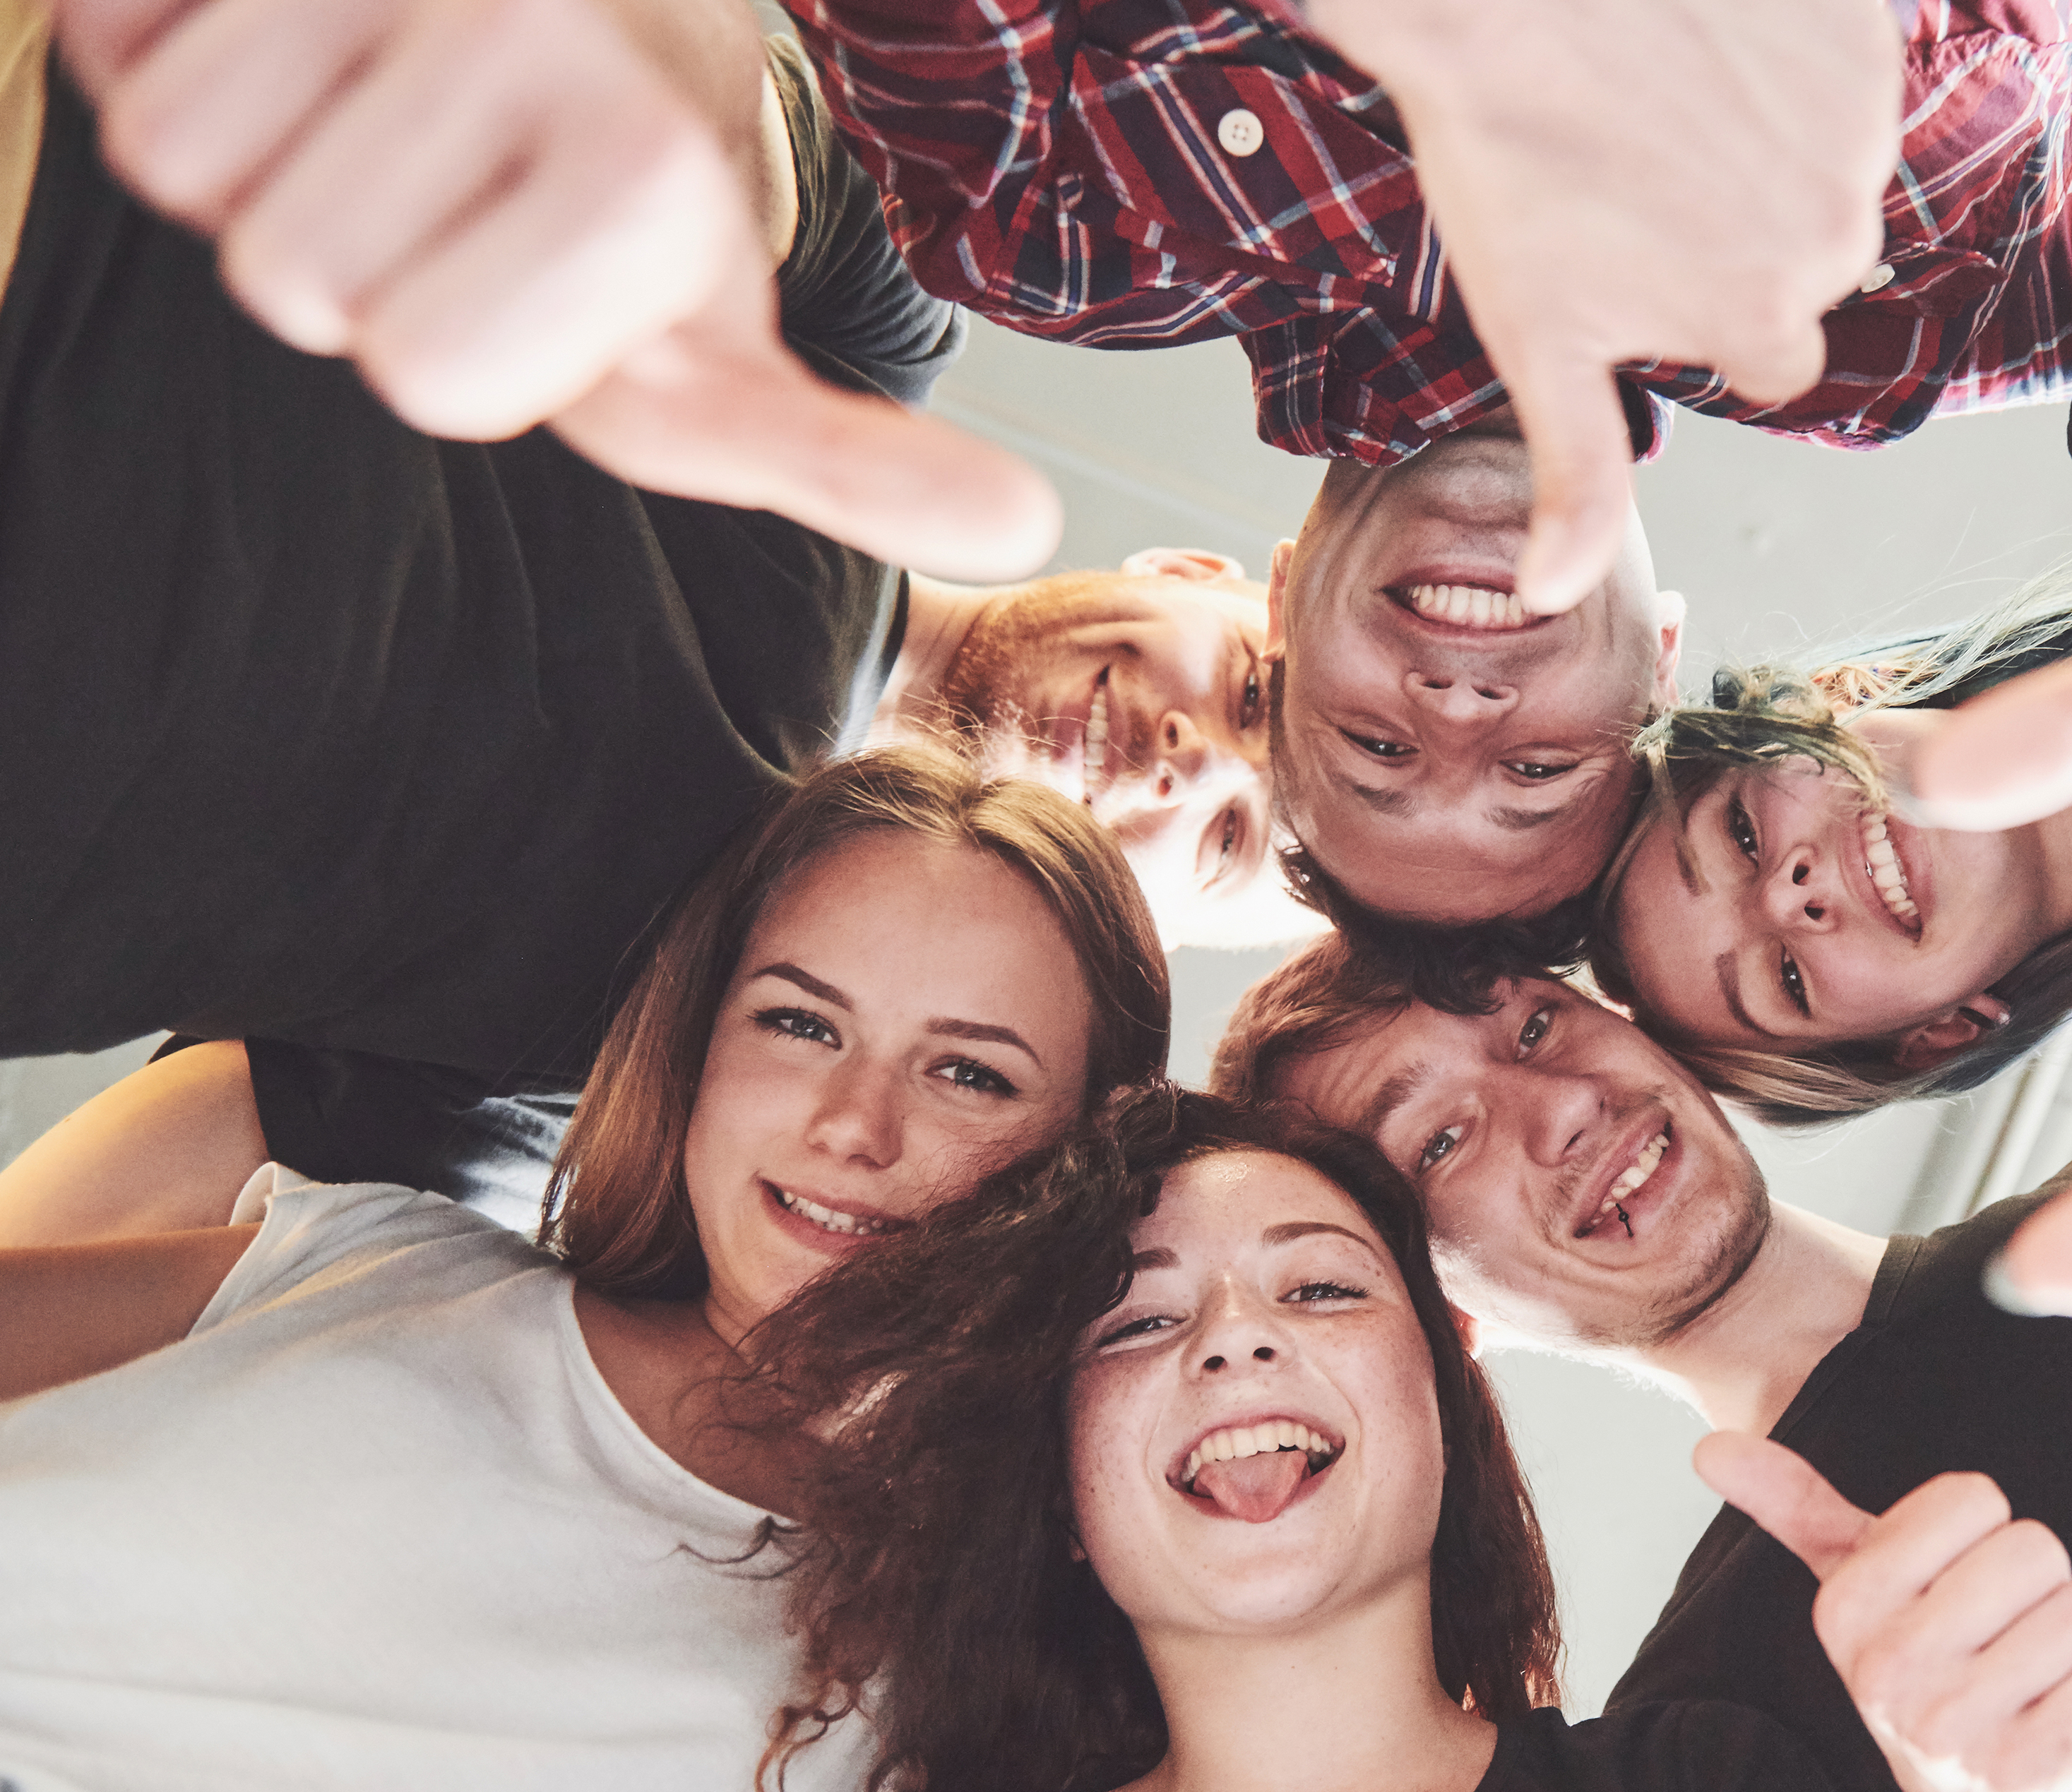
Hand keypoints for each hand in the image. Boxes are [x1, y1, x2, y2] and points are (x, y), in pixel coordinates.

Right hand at [60, 0, 1059, 578]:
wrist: (579, 16)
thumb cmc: (619, 225)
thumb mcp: (725, 358)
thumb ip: (853, 464)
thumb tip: (1030, 528)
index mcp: (643, 173)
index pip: (430, 376)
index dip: (458, 361)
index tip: (531, 297)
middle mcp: (524, 34)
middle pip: (296, 285)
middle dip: (351, 272)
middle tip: (445, 209)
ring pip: (186, 167)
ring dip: (259, 169)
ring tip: (377, 129)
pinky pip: (109, 51)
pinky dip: (169, 63)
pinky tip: (291, 51)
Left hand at [1304, 0, 1898, 612]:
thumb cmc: (1505, 157)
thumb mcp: (1534, 337)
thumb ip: (1578, 472)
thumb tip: (1555, 595)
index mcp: (1765, 319)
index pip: (1770, 350)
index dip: (1705, 309)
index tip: (1645, 255)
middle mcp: (1833, 232)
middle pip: (1804, 257)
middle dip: (1736, 228)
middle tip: (1637, 166)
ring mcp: (1853, 122)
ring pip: (1825, 159)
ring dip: (1762, 138)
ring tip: (1661, 96)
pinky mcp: (1857, 27)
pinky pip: (1839, 64)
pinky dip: (1785, 54)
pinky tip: (1702, 37)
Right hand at [1696, 1433, 2071, 1791]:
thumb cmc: (1929, 1680)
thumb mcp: (1862, 1595)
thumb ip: (1800, 1511)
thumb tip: (1712, 1447)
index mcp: (1844, 1611)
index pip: (1972, 1497)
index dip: (1988, 1534)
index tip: (1963, 1591)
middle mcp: (1886, 1674)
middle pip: (2035, 1548)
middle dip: (2042, 1587)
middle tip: (2007, 1644)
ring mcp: (1954, 1733)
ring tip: (2037, 1682)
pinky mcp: (2029, 1776)